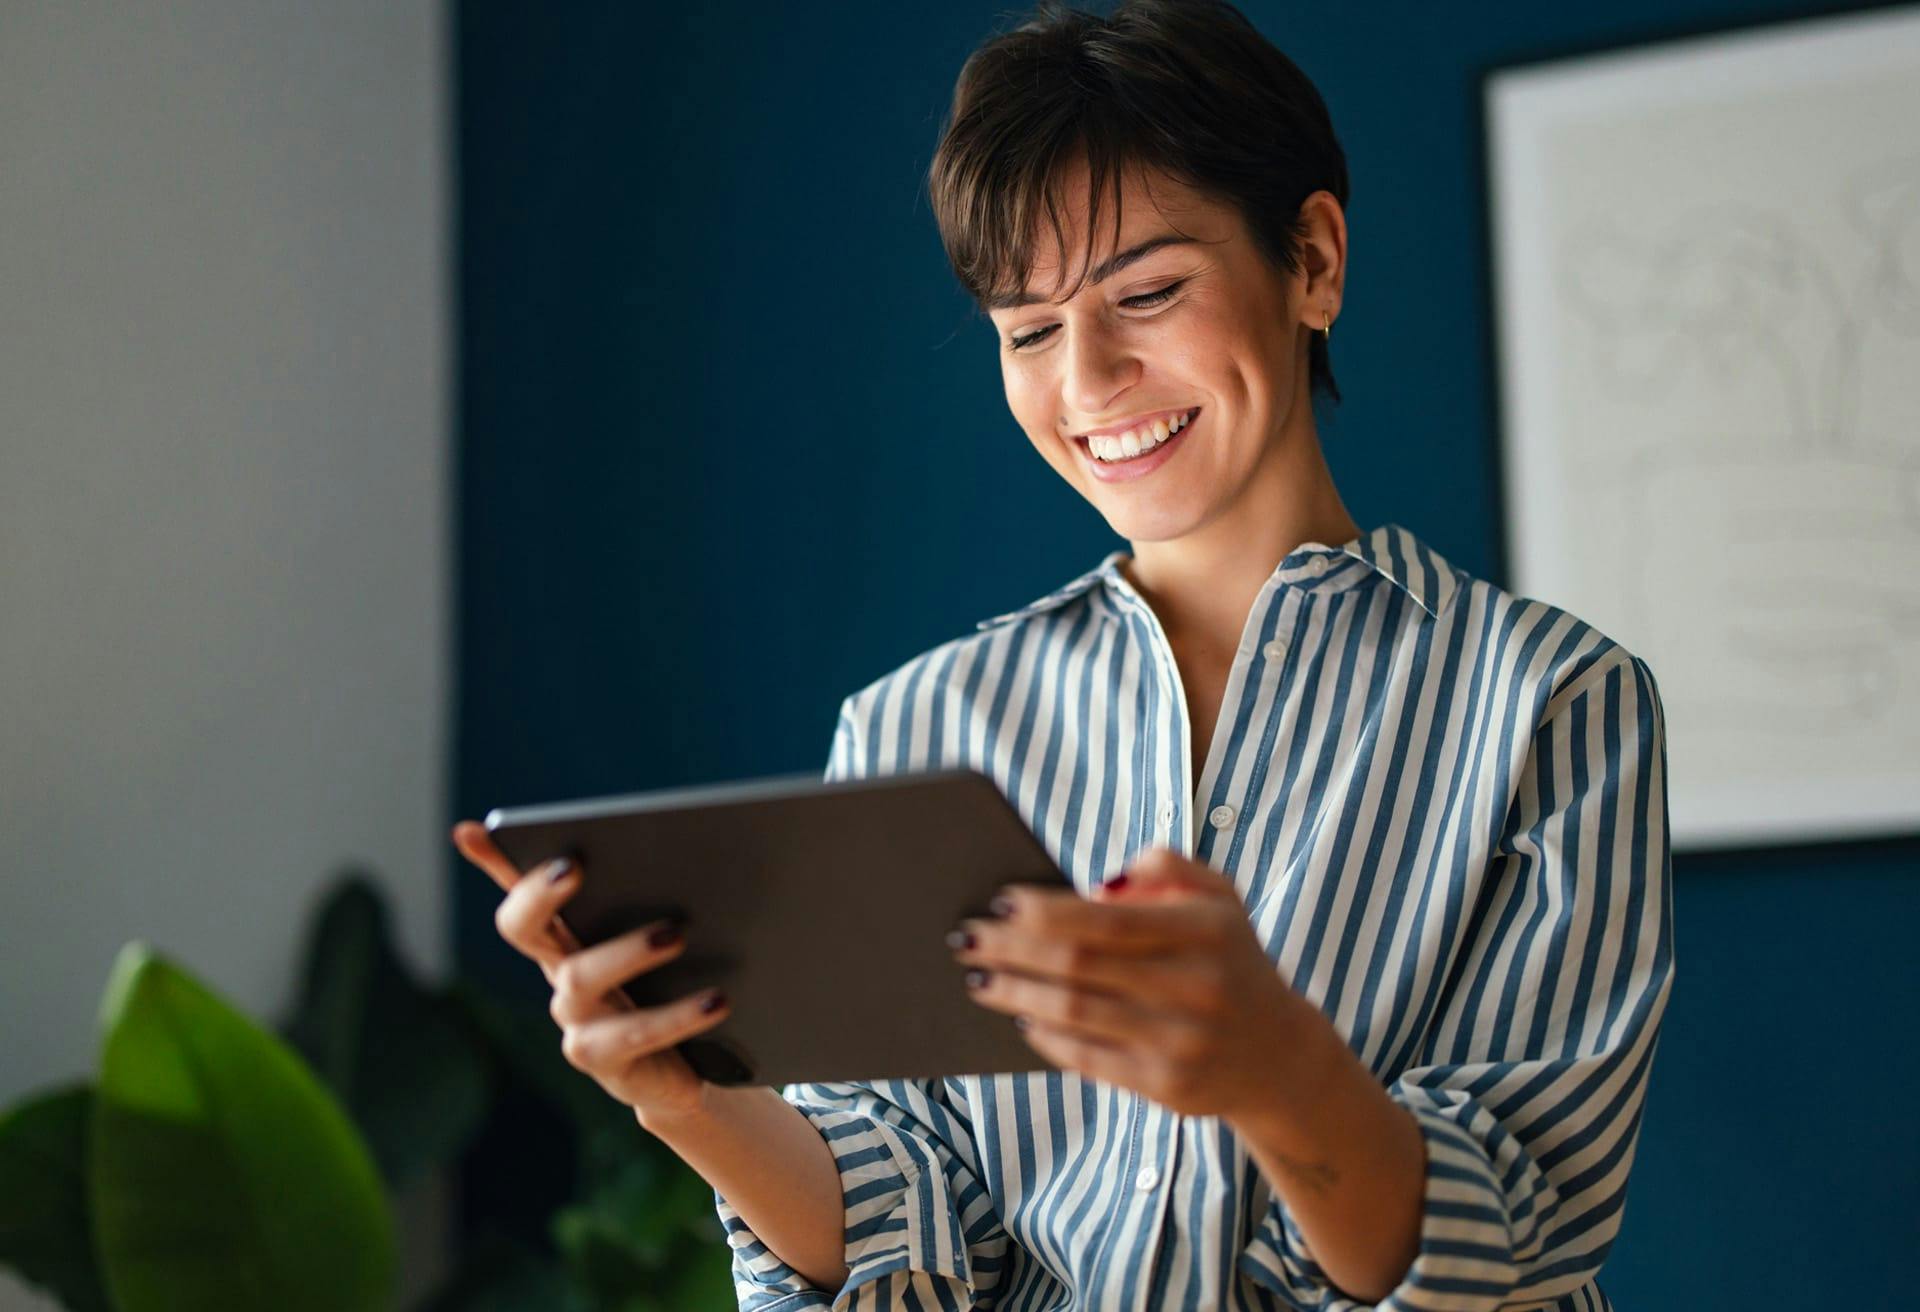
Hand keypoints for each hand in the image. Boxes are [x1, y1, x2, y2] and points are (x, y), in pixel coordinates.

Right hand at [450, 819, 728, 1122]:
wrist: (695, 1068)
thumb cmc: (678, 984)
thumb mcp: (668, 934)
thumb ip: (663, 892)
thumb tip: (694, 839)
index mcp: (566, 937)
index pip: (520, 891)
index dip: (491, 863)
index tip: (475, 831)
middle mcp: (558, 974)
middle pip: (522, 928)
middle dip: (539, 893)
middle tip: (576, 865)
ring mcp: (576, 1020)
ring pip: (581, 977)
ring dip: (628, 950)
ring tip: (677, 932)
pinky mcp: (606, 1061)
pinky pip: (634, 1035)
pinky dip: (678, 1015)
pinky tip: (718, 998)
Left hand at [947, 845, 1308, 1119]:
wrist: (1280, 1057)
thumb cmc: (1230, 960)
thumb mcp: (1219, 897)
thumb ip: (1167, 865)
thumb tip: (1096, 885)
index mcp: (1205, 931)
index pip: (1106, 919)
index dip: (1044, 911)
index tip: (999, 900)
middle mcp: (1196, 987)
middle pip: (1078, 966)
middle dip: (1011, 950)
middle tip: (965, 937)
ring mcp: (1181, 1042)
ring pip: (1074, 1013)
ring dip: (1014, 993)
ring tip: (977, 978)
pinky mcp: (1168, 1089)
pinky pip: (1088, 1059)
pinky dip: (1045, 1036)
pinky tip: (1019, 1014)